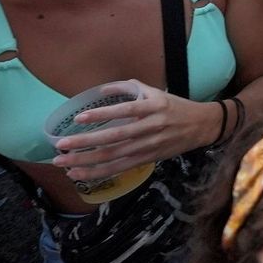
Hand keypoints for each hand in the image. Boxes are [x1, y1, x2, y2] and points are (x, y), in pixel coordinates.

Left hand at [51, 81, 211, 181]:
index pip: (126, 111)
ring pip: (114, 156)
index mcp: (154, 107)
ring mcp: (149, 146)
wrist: (202, 126)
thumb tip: (102, 89)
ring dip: (86, 161)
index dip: (103, 114)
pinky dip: (98, 173)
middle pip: (115, 137)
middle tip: (61, 145)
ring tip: (63, 162)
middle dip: (85, 143)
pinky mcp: (148, 159)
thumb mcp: (156, 92)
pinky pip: (119, 168)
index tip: (80, 118)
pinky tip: (79, 174)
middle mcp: (152, 128)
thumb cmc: (176, 107)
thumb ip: (130, 88)